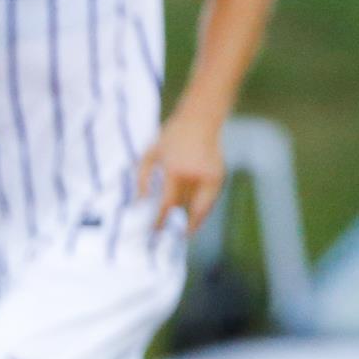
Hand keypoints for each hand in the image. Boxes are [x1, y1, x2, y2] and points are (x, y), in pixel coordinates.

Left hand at [136, 110, 225, 231]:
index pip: (168, 203)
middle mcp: (194, 176)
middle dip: (176, 221)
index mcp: (174, 170)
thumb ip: (142, 177)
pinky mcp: (219, 177)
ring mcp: (209, 177)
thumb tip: (139, 201)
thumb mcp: (150, 153)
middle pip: (183, 206)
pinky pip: (210, 200)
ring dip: (192, 220)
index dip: (161, 220)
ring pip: (200, 206)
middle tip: (167, 237)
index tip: (155, 232)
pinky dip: (203, 209)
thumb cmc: (171, 136)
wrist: (200, 120)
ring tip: (185, 233)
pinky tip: (196, 218)